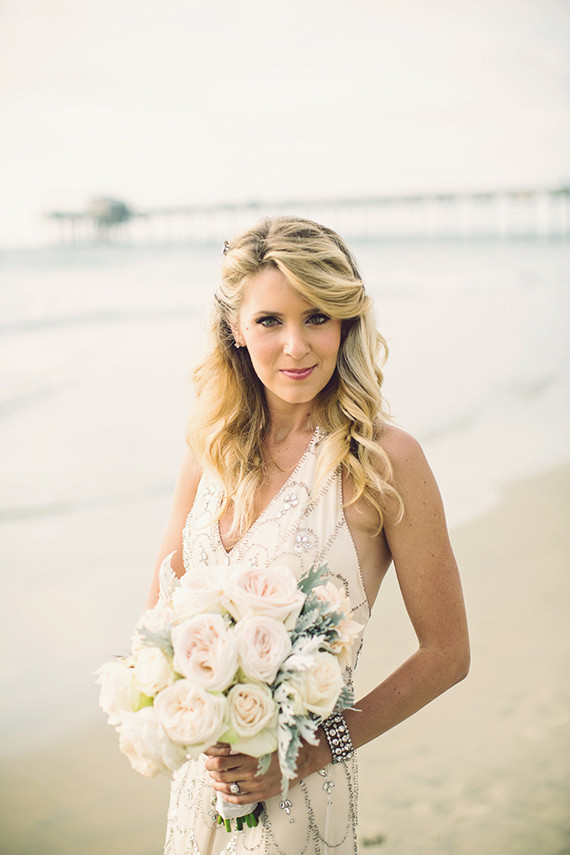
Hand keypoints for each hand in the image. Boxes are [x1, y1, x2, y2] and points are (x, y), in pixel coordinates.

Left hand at [203, 731, 330, 804]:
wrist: (305, 756)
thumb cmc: (285, 740)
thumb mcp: (266, 732)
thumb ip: (247, 733)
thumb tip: (228, 727)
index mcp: (251, 752)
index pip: (221, 755)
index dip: (210, 753)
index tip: (205, 749)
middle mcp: (251, 769)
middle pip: (220, 771)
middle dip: (210, 767)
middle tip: (208, 763)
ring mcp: (255, 784)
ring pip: (227, 785)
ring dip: (216, 781)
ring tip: (213, 776)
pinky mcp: (261, 794)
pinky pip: (239, 798)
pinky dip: (228, 796)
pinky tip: (224, 791)